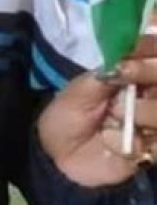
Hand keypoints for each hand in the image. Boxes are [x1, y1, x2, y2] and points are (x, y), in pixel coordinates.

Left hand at [38, 34, 156, 188]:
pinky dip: (134, 141)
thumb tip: (128, 59)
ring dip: (145, 110)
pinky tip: (113, 141)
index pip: (154, 57)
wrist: (58, 155)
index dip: (150, 49)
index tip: (134, 51)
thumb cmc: (68, 116)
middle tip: (125, 74)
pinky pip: (156, 144)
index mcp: (133, 77)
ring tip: (114, 114)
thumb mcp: (82, 89)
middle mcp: (148, 98)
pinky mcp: (151, 151)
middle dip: (149, 73)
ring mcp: (152, 125)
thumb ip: (108, 74)